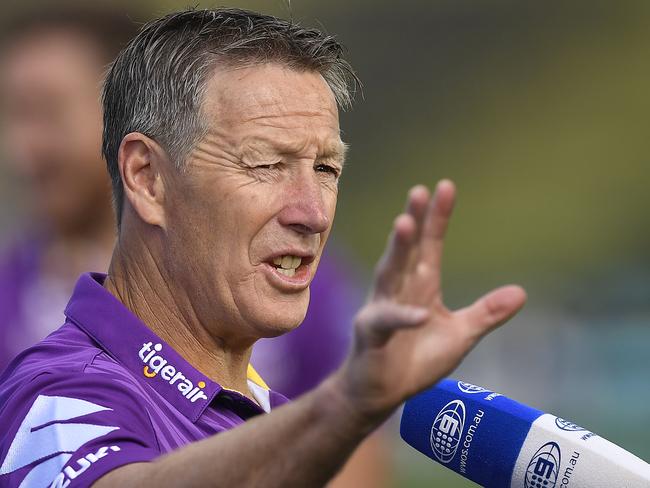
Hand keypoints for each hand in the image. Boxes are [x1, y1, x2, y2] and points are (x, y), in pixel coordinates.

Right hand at [333, 180, 525, 421]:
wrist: (382, 392)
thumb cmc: (415, 359)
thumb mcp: (460, 334)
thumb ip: (486, 313)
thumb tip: (521, 291)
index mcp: (421, 285)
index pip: (430, 246)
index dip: (437, 218)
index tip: (445, 187)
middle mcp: (399, 290)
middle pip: (408, 250)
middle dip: (414, 221)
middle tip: (420, 191)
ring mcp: (382, 308)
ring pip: (390, 274)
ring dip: (398, 250)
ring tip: (405, 223)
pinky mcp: (372, 334)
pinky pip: (388, 322)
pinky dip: (403, 317)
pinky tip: (419, 314)